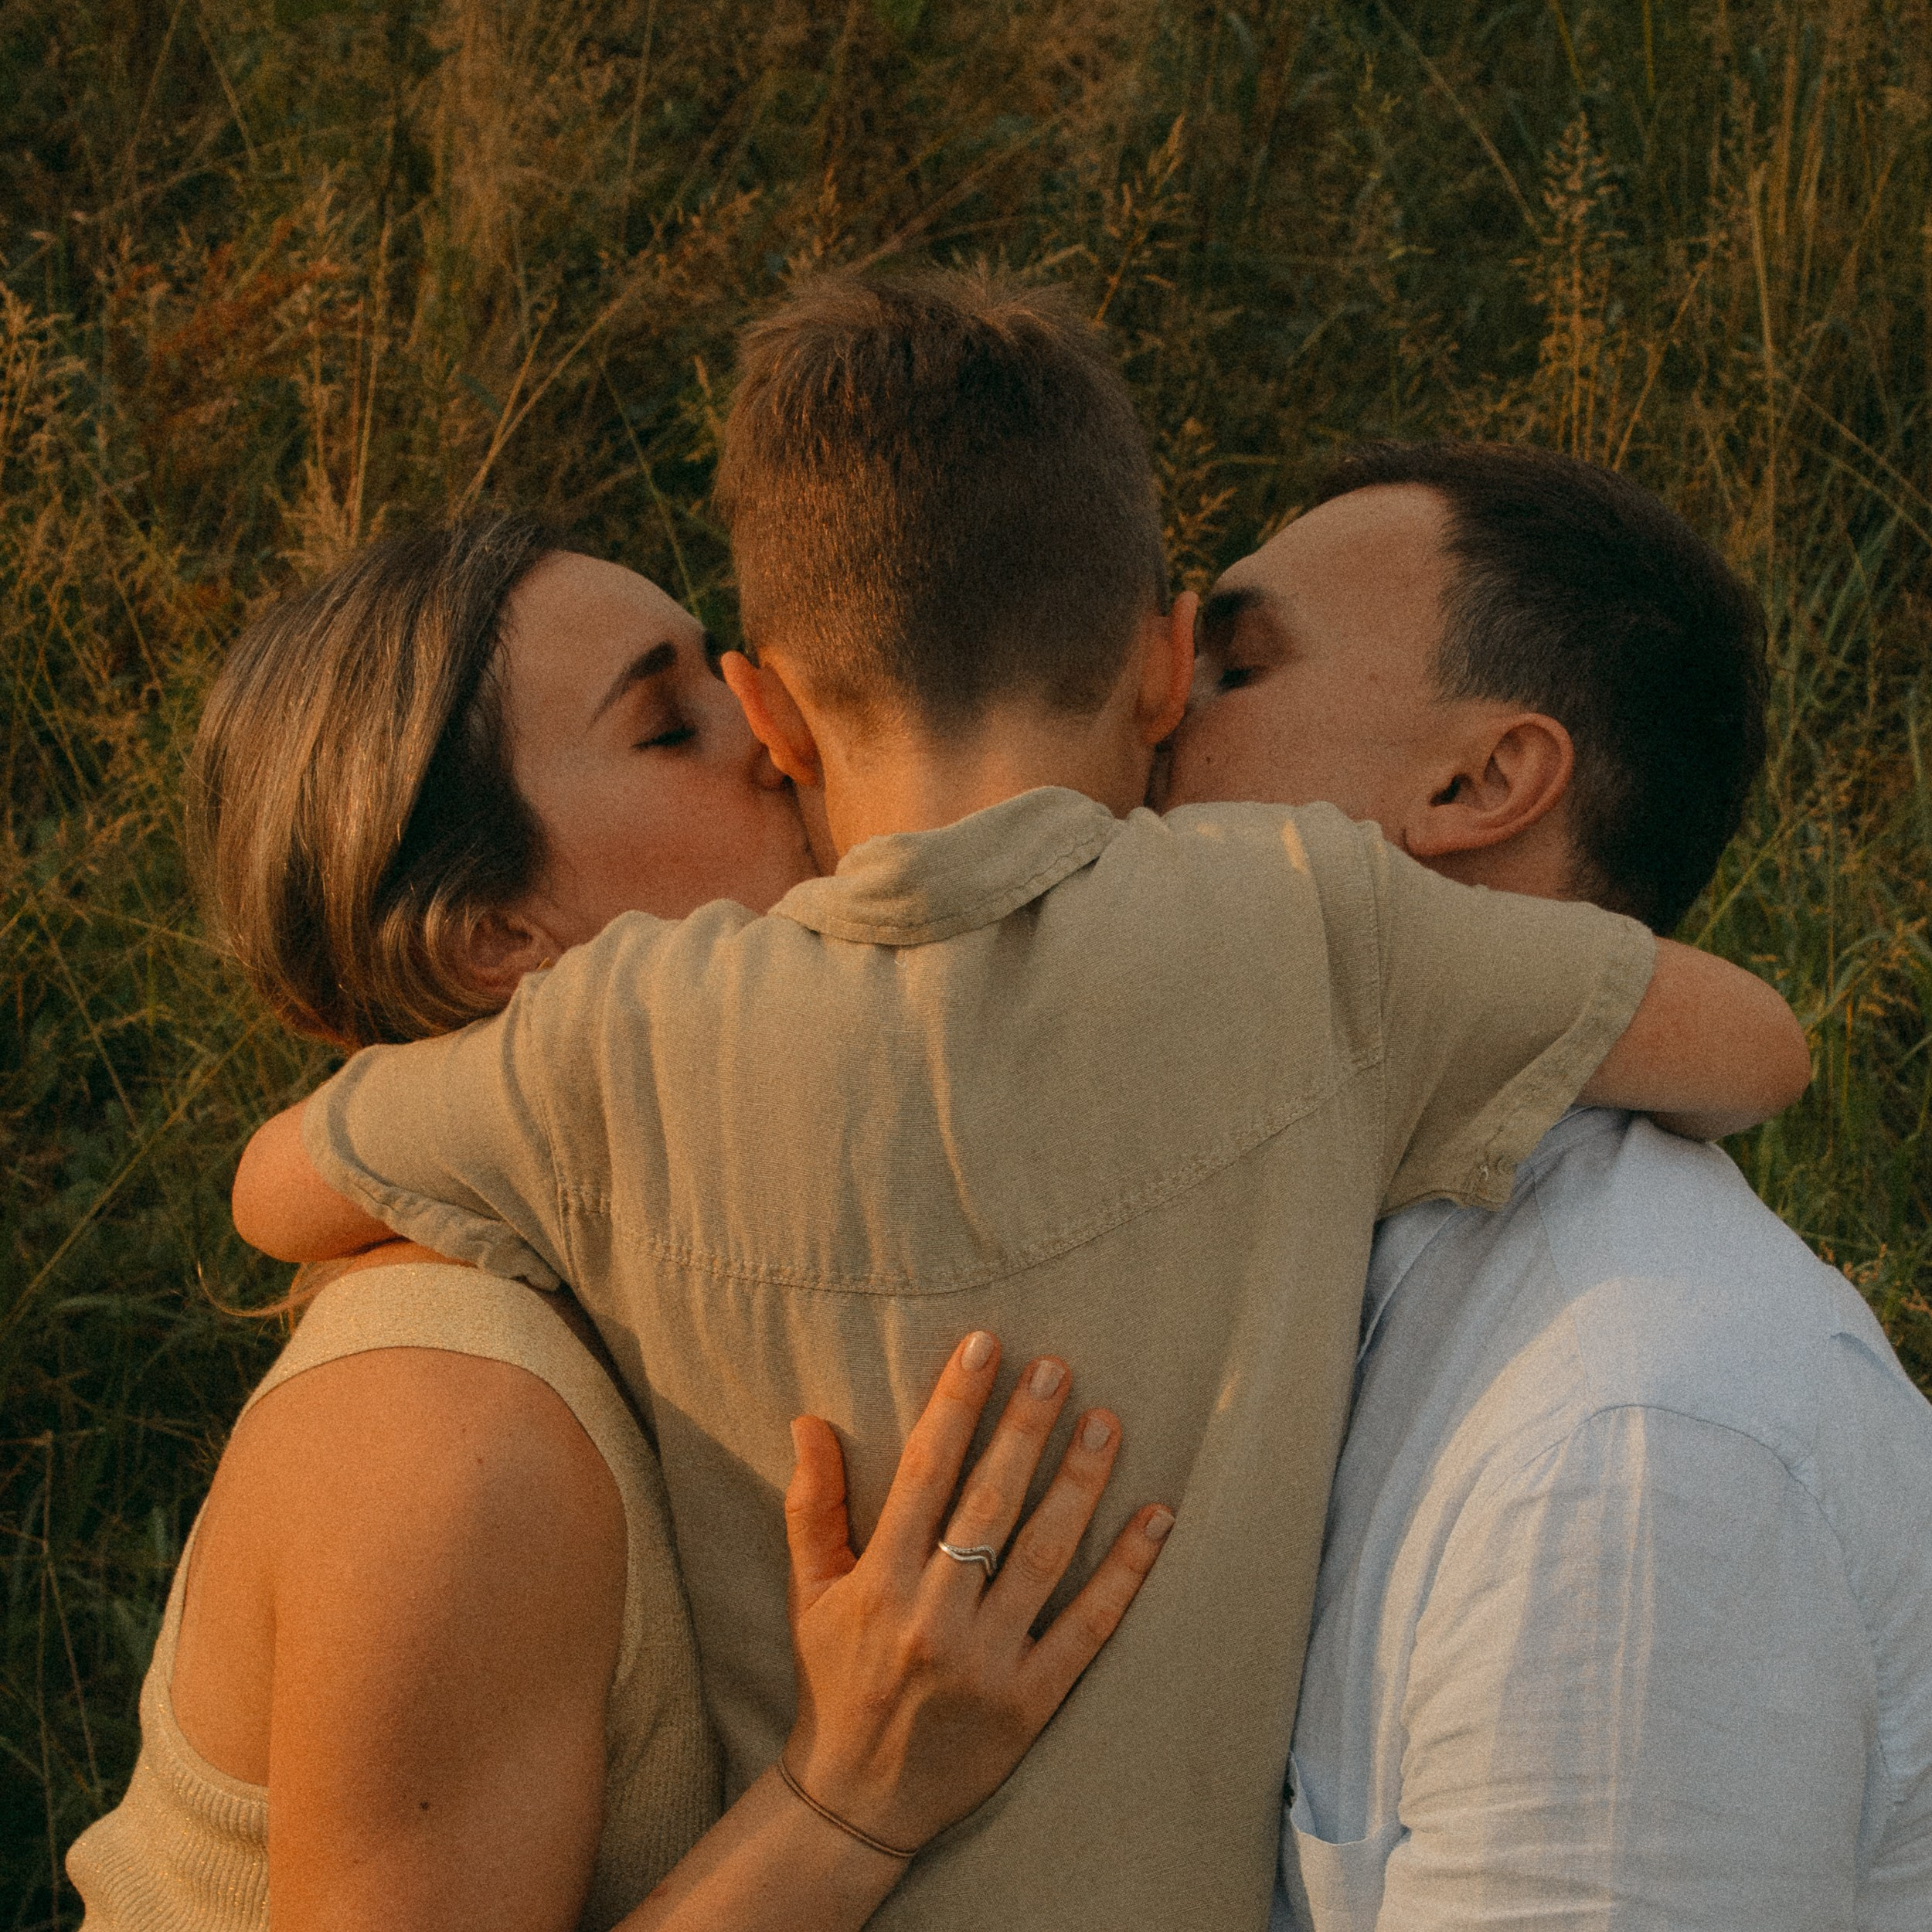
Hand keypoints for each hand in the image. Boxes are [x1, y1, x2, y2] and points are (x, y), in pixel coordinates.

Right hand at [779, 1331, 1172, 1856]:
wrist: (856, 1803)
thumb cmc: (833, 1680)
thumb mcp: (810, 1593)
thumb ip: (812, 1506)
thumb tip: (809, 1421)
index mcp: (881, 1582)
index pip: (924, 1473)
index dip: (955, 1404)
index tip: (984, 1345)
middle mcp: (935, 1616)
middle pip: (990, 1504)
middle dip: (1024, 1429)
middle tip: (1057, 1367)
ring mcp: (989, 1661)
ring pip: (1045, 1555)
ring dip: (1080, 1484)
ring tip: (1107, 1422)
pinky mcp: (1031, 1702)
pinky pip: (1088, 1627)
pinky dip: (1126, 1572)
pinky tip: (1157, 1517)